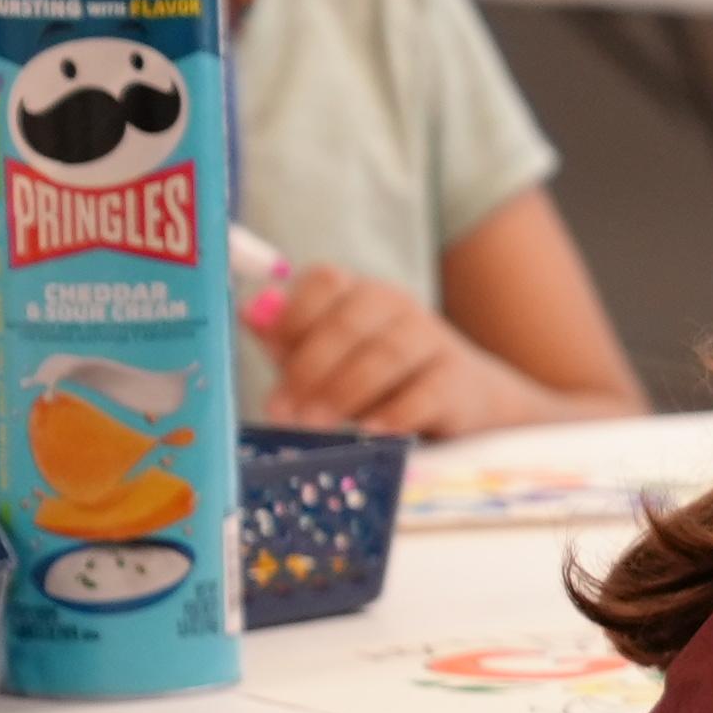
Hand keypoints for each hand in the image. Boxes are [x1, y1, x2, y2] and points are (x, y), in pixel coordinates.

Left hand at [254, 264, 540, 438]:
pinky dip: (394, 413)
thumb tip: (248, 313)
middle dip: (312, 368)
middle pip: (350, 322)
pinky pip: (426, 392)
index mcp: (357, 292)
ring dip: (345, 392)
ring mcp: (432, 339)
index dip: (294, 316)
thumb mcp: (329, 357)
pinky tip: (371, 431)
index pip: (324, 281)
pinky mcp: (459, 378)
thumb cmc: (378, 378)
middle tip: (286, 411)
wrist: (463, 398)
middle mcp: (396, 305)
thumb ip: (288, 339)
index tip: (275, 358)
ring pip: (386, 354)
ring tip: (318, 425)